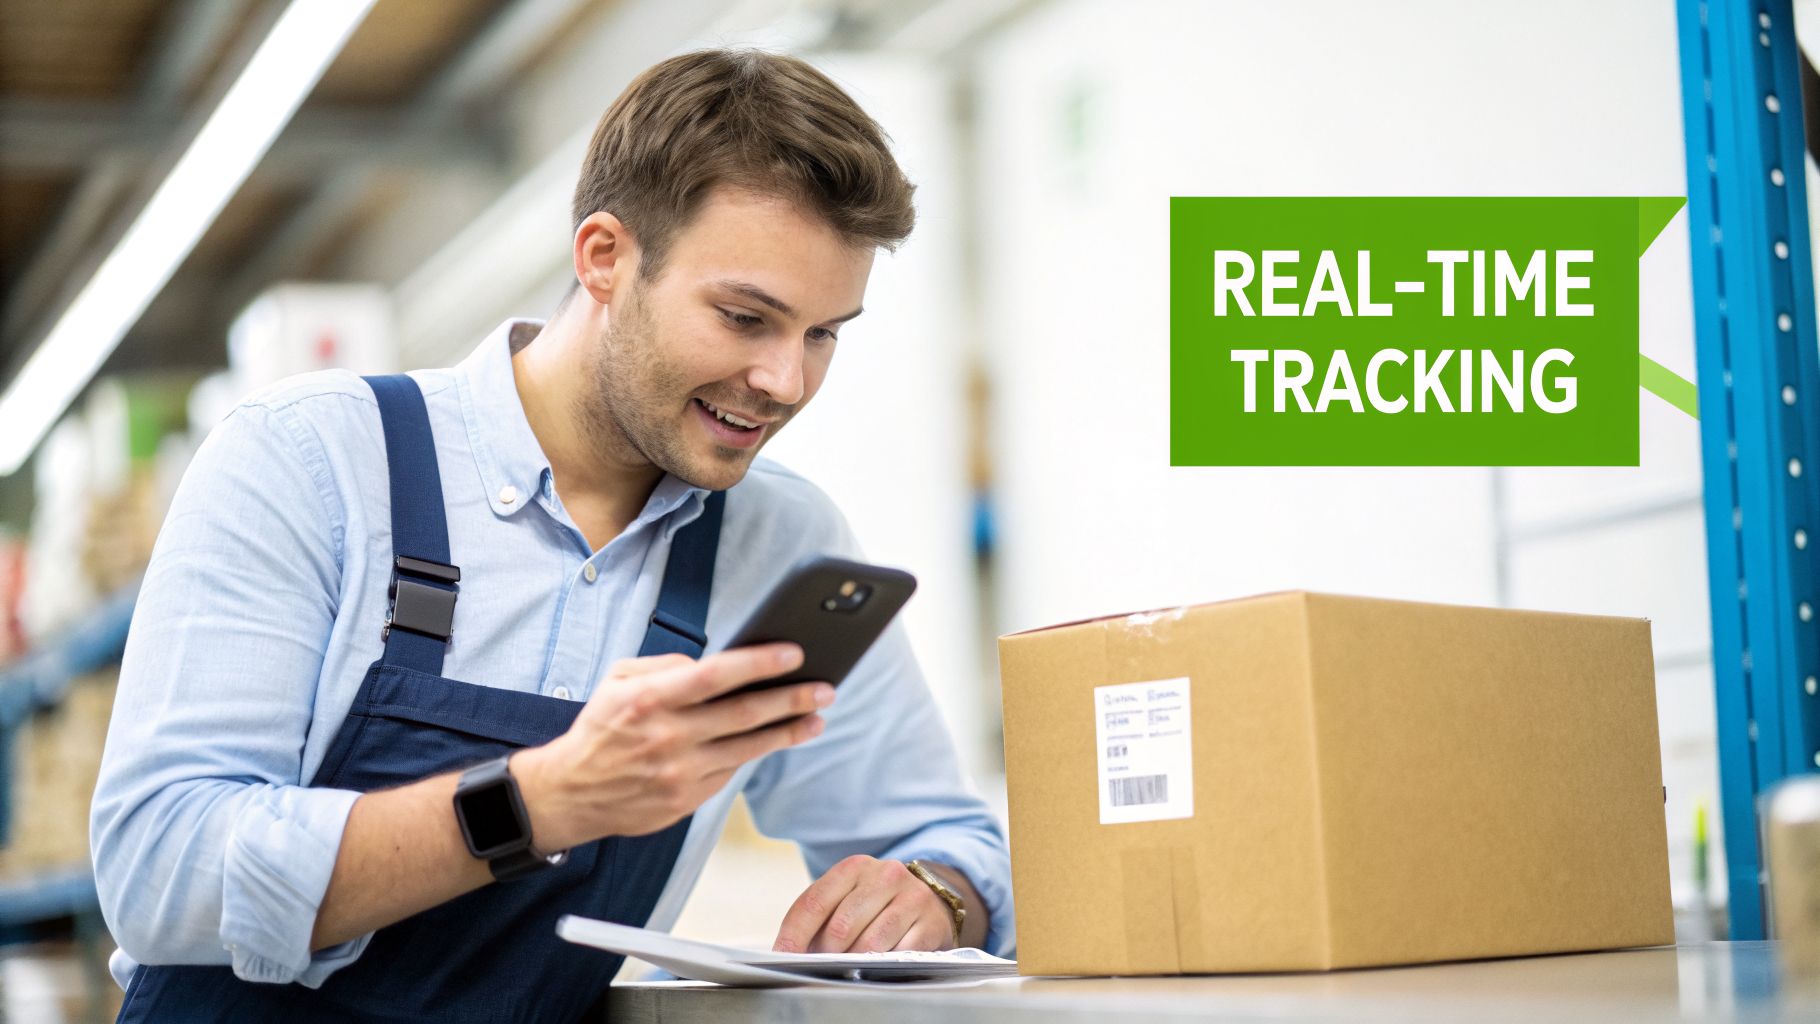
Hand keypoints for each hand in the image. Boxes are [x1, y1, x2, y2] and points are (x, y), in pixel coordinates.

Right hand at [512, 644, 832, 848]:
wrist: (572, 793)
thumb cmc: (601, 729)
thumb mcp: (618, 681)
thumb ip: (664, 667)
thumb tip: (708, 667)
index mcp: (649, 700)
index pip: (715, 676)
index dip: (758, 663)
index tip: (794, 654)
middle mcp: (667, 737)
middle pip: (743, 714)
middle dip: (791, 699)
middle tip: (825, 689)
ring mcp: (679, 773)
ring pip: (747, 749)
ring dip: (787, 732)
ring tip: (816, 717)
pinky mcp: (685, 800)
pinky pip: (730, 773)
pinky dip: (754, 754)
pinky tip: (775, 740)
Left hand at [772, 855, 954, 953]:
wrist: (929, 900)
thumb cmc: (875, 904)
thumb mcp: (846, 898)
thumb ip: (819, 917)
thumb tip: (790, 951)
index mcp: (854, 867)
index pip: (815, 902)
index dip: (795, 934)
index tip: (783, 956)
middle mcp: (885, 875)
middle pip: (841, 926)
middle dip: (827, 953)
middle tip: (825, 964)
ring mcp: (912, 897)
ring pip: (870, 944)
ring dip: (855, 962)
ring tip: (851, 965)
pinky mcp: (930, 923)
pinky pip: (898, 955)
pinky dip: (883, 966)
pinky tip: (880, 964)